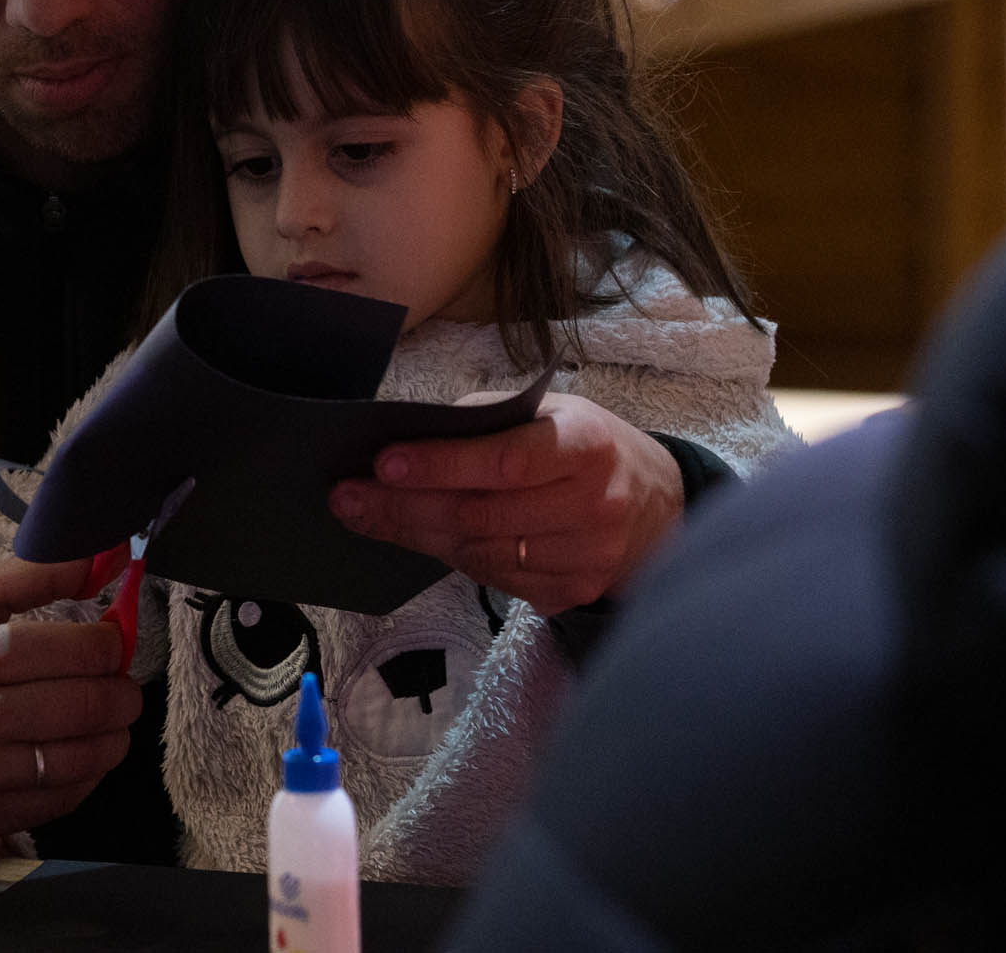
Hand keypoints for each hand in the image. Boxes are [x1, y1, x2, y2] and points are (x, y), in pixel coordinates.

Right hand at [0, 556, 140, 849]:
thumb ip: (34, 572)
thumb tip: (102, 559)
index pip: (81, 650)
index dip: (112, 643)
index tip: (110, 640)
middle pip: (91, 705)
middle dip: (123, 691)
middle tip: (120, 682)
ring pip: (86, 757)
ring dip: (115, 735)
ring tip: (109, 719)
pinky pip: (63, 799)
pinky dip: (88, 775)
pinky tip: (82, 754)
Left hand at [328, 395, 685, 613]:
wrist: (658, 505)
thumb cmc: (585, 447)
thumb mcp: (551, 414)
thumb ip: (488, 425)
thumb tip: (406, 442)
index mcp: (588, 445)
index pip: (507, 461)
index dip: (442, 465)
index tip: (383, 464)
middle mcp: (595, 505)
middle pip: (482, 516)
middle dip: (404, 507)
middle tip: (346, 498)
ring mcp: (587, 558)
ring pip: (481, 554)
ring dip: (416, 536)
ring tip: (367, 515)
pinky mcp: (573, 592)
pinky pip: (495, 581)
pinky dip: (452, 558)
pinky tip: (420, 538)